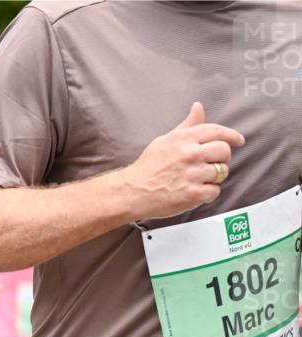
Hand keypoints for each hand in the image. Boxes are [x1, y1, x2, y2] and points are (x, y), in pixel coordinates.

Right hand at [123, 102, 244, 219]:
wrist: (132, 191)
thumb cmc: (148, 167)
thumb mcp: (166, 141)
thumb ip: (187, 126)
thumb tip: (198, 107)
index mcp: (184, 139)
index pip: (217, 132)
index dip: (232, 136)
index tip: (238, 140)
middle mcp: (190, 154)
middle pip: (225, 152)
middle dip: (221, 159)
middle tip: (210, 164)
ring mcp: (193, 175)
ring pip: (221, 173)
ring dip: (213, 178)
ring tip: (196, 180)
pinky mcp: (193, 194)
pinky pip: (214, 192)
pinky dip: (207, 194)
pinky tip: (193, 192)